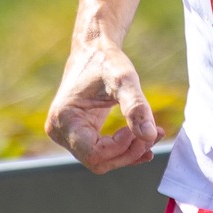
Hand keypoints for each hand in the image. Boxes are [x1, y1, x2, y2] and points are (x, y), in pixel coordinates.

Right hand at [46, 37, 162, 173]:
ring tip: (154, 135)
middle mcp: (58, 131)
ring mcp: (65, 135)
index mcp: (64, 118)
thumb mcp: (124, 79)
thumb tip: (150, 136)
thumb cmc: (106, 61)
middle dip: (128, 152)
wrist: (93, 51)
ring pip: (101, 160)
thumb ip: (136, 107)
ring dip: (129, 152)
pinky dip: (123, 150)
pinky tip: (142, 142)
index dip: (122, 147)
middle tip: (154, 134)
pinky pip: (100, 153)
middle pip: (97, 161)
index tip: (141, 128)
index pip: (94, 153)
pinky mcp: (77, 135)